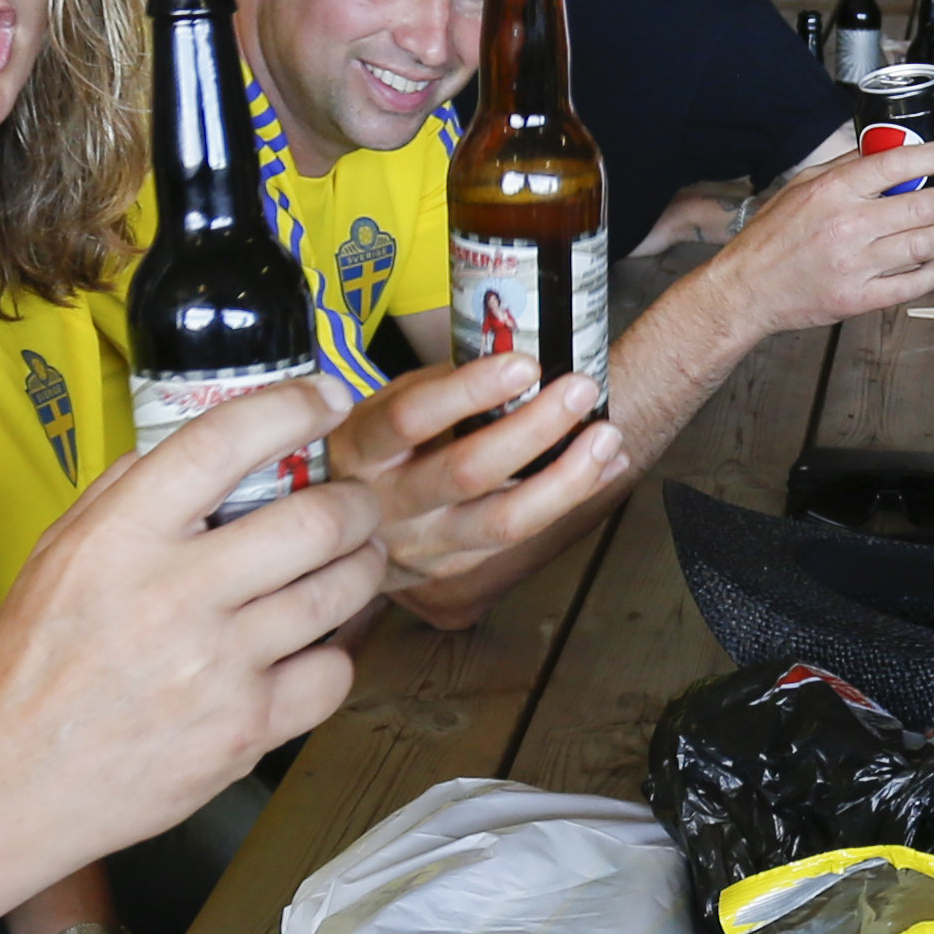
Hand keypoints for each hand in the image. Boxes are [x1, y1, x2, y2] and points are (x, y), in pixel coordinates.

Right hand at [0, 375, 389, 837]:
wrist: (2, 785)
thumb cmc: (28, 669)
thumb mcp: (54, 557)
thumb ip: (123, 494)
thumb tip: (200, 449)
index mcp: (120, 538)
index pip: (224, 441)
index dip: (294, 407)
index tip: (327, 400)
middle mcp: (173, 594)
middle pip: (315, 519)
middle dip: (356, 502)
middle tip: (356, 504)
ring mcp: (216, 666)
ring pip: (338, 591)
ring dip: (362, 566)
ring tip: (354, 561)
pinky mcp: (243, 731)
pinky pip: (332, 672)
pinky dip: (334, 654)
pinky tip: (313, 646)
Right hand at [326, 350, 640, 595]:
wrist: (325, 532)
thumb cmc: (369, 452)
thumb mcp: (378, 409)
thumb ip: (437, 389)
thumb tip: (519, 365)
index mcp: (360, 449)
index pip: (411, 417)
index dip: (469, 391)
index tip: (522, 364)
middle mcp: (386, 504)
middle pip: (467, 472)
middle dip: (534, 429)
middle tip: (579, 390)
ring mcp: (420, 545)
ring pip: (503, 521)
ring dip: (567, 478)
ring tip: (607, 438)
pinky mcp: (451, 569)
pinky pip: (518, 538)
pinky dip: (571, 500)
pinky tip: (604, 469)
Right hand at [703, 145, 933, 337]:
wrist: (747, 289)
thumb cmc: (771, 238)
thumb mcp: (802, 186)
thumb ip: (845, 167)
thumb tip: (886, 150)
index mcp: (834, 190)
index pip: (898, 163)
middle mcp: (848, 225)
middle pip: (924, 206)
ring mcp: (855, 265)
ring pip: (926, 245)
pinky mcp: (858, 298)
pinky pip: (911, 285)